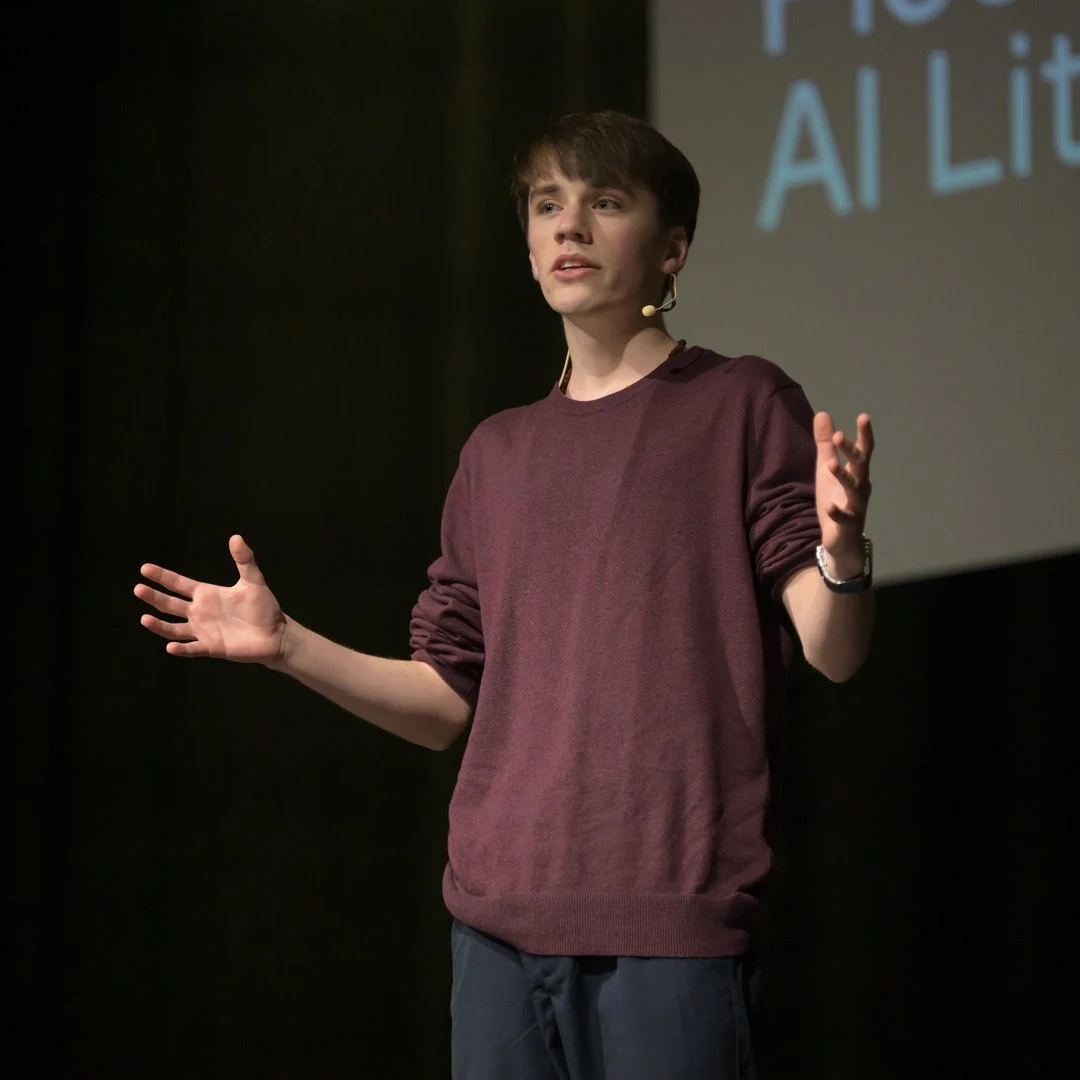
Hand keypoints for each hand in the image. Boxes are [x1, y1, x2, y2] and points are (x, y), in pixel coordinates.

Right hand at [134, 534, 285, 662]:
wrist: (276, 634)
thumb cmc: (264, 607)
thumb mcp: (254, 581)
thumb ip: (244, 560)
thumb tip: (236, 537)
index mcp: (206, 594)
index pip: (178, 584)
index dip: (162, 576)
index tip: (144, 569)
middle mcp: (200, 612)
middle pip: (170, 604)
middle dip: (154, 597)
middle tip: (138, 589)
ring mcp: (203, 631)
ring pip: (174, 628)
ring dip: (159, 625)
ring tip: (144, 618)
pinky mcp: (212, 647)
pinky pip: (192, 649)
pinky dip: (182, 649)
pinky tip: (171, 646)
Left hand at [813, 411, 873, 569]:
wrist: (841, 539)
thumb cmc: (836, 499)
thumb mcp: (826, 468)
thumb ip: (825, 444)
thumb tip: (822, 413)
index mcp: (857, 473)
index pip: (863, 451)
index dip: (864, 434)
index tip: (863, 416)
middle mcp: (860, 487)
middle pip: (860, 466)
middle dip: (851, 451)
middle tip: (839, 437)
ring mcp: (856, 507)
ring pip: (854, 490)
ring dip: (843, 476)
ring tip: (831, 465)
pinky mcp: (847, 525)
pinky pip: (845, 518)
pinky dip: (838, 511)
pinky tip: (829, 505)